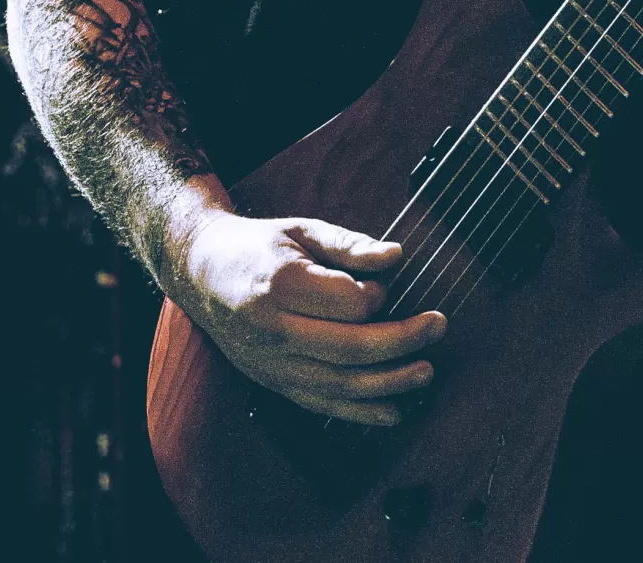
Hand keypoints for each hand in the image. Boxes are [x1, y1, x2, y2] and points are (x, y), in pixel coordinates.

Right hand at [165, 207, 446, 423]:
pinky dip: (360, 412)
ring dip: (389, 383)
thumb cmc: (261, 246)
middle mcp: (273, 330)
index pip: (347, 303)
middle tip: (439, 327)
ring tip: (427, 372)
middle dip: (401, 341)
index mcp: (281, 284)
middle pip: (349, 348)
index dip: (378, 295)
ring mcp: (271, 363)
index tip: (387, 283)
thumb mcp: (302, 229)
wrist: (203, 275)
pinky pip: (321, 405)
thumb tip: (397, 256)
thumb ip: (349, 244)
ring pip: (338, 384)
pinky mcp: (273, 383)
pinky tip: (394, 411)